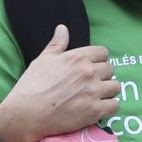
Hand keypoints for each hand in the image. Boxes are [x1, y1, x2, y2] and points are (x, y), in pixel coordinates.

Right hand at [0, 26, 118, 141]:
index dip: (98, 59)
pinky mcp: (95, 111)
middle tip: (92, 83)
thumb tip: (63, 28)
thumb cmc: (32, 85)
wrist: (26, 113)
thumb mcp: (43, 59)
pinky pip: (114, 105)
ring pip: (115, 87)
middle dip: (103, 75)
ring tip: (97, 96)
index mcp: (77, 57)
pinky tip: (99, 108)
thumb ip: (57, 43)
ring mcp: (93, 92)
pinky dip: (108, 107)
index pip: (103, 52)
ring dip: (108, 90)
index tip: (92, 67)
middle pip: (110, 69)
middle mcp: (89, 72)